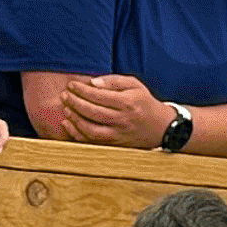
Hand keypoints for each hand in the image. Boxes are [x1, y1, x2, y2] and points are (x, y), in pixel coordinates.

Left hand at [48, 72, 170, 148]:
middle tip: (65, 95)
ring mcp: (118, 135)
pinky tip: (69, 124)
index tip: (71, 85)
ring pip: (90, 130)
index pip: (98, 96)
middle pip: (92, 112)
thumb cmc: (145, 103)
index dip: (81, 90)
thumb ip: (113, 81)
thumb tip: (92, 82)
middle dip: (74, 103)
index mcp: (127, 103)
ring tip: (65, 109)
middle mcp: (122, 120)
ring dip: (74, 119)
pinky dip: (77, 133)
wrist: (162, 127)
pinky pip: (91, 141)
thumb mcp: (135, 85)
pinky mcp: (114, 145)